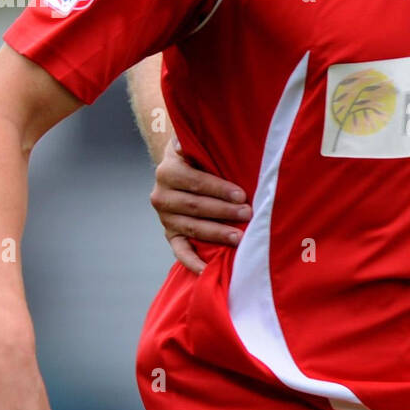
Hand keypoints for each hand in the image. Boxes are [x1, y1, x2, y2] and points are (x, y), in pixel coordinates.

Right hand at [150, 137, 250, 274]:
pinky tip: (207, 270)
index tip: (241, 195)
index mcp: (168, 170)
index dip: (219, 189)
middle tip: (248, 214)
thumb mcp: (194, 143)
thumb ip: (197, 141)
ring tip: (239, 238)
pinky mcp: (170, 234)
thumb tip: (196, 138)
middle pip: (195, 206)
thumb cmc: (197, 155)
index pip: (196, 182)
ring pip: (191, 228)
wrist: (178, 168)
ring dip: (216, 234)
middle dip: (224, 212)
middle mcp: (161, 195)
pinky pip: (180, 251)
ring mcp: (165, 217)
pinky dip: (192, 262)